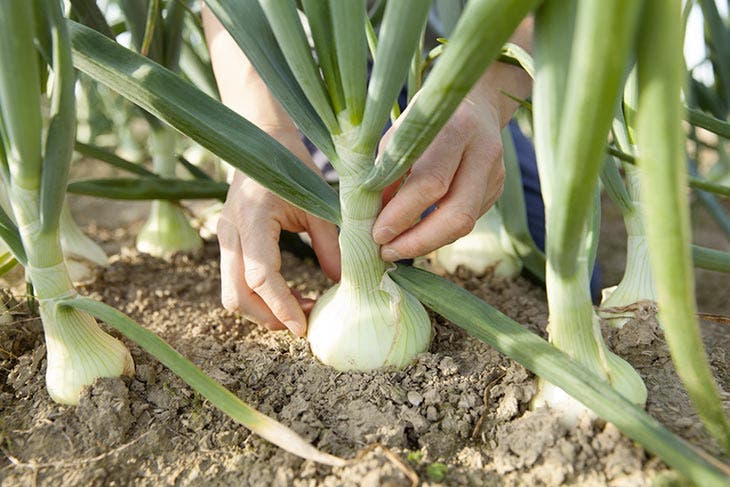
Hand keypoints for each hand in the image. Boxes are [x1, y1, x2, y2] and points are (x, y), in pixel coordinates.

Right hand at [217, 129, 340, 335]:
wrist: (263, 141)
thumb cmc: (295, 168)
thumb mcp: (319, 205)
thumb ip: (331, 245)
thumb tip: (342, 284)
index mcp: (253, 218)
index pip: (261, 276)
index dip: (282, 306)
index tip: (304, 327)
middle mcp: (230, 231)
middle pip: (237, 295)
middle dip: (269, 317)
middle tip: (304, 323)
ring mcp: (224, 238)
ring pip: (232, 294)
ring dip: (264, 311)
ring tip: (302, 309)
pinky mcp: (228, 243)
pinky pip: (236, 282)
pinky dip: (261, 298)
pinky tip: (290, 297)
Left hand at [372, 92, 505, 260]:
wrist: (475, 101)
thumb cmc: (425, 120)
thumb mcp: (398, 136)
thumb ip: (386, 174)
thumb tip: (370, 220)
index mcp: (455, 128)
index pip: (430, 182)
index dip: (402, 214)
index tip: (377, 234)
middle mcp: (483, 151)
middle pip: (457, 214)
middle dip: (419, 241)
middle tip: (387, 252)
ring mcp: (496, 173)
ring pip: (465, 223)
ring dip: (428, 242)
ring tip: (396, 248)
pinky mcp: (498, 189)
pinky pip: (467, 220)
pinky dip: (438, 232)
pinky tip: (416, 233)